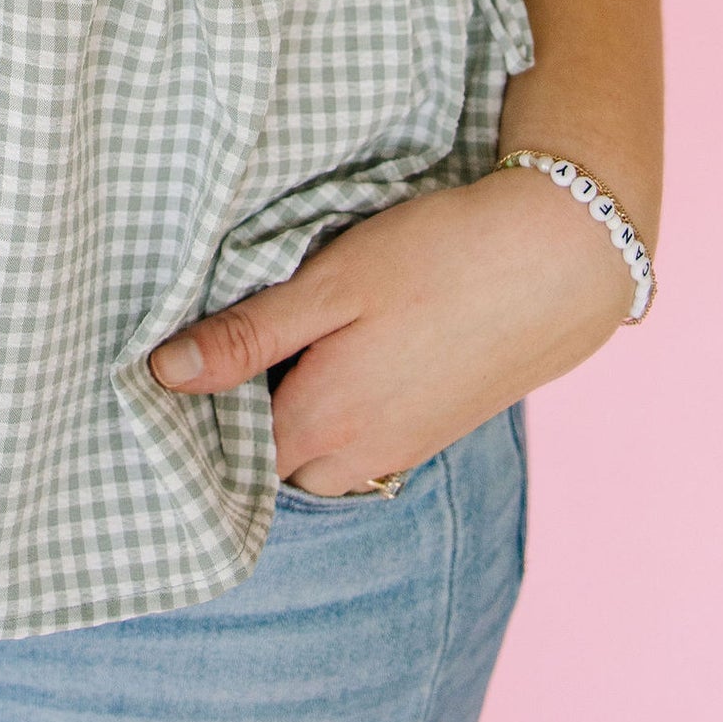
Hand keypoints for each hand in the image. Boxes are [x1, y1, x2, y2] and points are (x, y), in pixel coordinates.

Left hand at [148, 171, 634, 494]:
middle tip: (223, 346)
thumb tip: (162, 373)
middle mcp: (361, 455)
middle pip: (271, 462)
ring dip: (294, 416)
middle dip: (243, 419)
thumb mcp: (329, 285)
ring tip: (281, 345)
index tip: (172, 364)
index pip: (229, 452)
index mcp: (324, 422)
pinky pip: (363, 445)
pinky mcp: (434, 429)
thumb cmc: (437, 259)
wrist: (560, 262)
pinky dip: (339, 414)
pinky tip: (344, 354)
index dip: (195, 413)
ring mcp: (404, 448)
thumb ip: (247, 336)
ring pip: (319, 458)